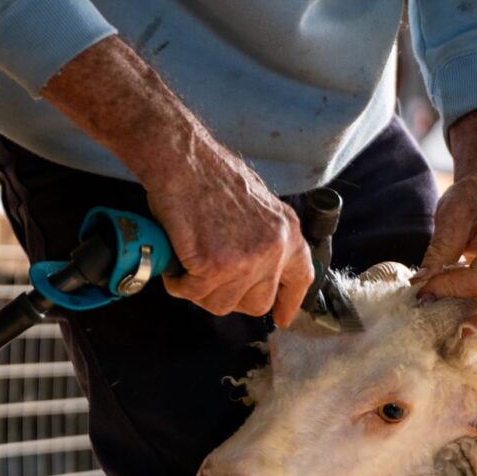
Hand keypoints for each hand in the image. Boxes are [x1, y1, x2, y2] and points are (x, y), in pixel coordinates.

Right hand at [39, 38, 312, 327]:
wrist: (183, 158)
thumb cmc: (209, 175)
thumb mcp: (257, 205)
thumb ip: (263, 239)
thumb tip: (255, 271)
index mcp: (287, 231)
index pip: (300, 278)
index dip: (289, 302)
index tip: (282, 317)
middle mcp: (273, 249)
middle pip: (256, 303)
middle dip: (230, 296)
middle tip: (208, 276)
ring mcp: (246, 261)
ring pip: (221, 304)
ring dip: (199, 289)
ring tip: (189, 258)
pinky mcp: (215, 266)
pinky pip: (192, 292)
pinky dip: (177, 281)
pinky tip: (176, 258)